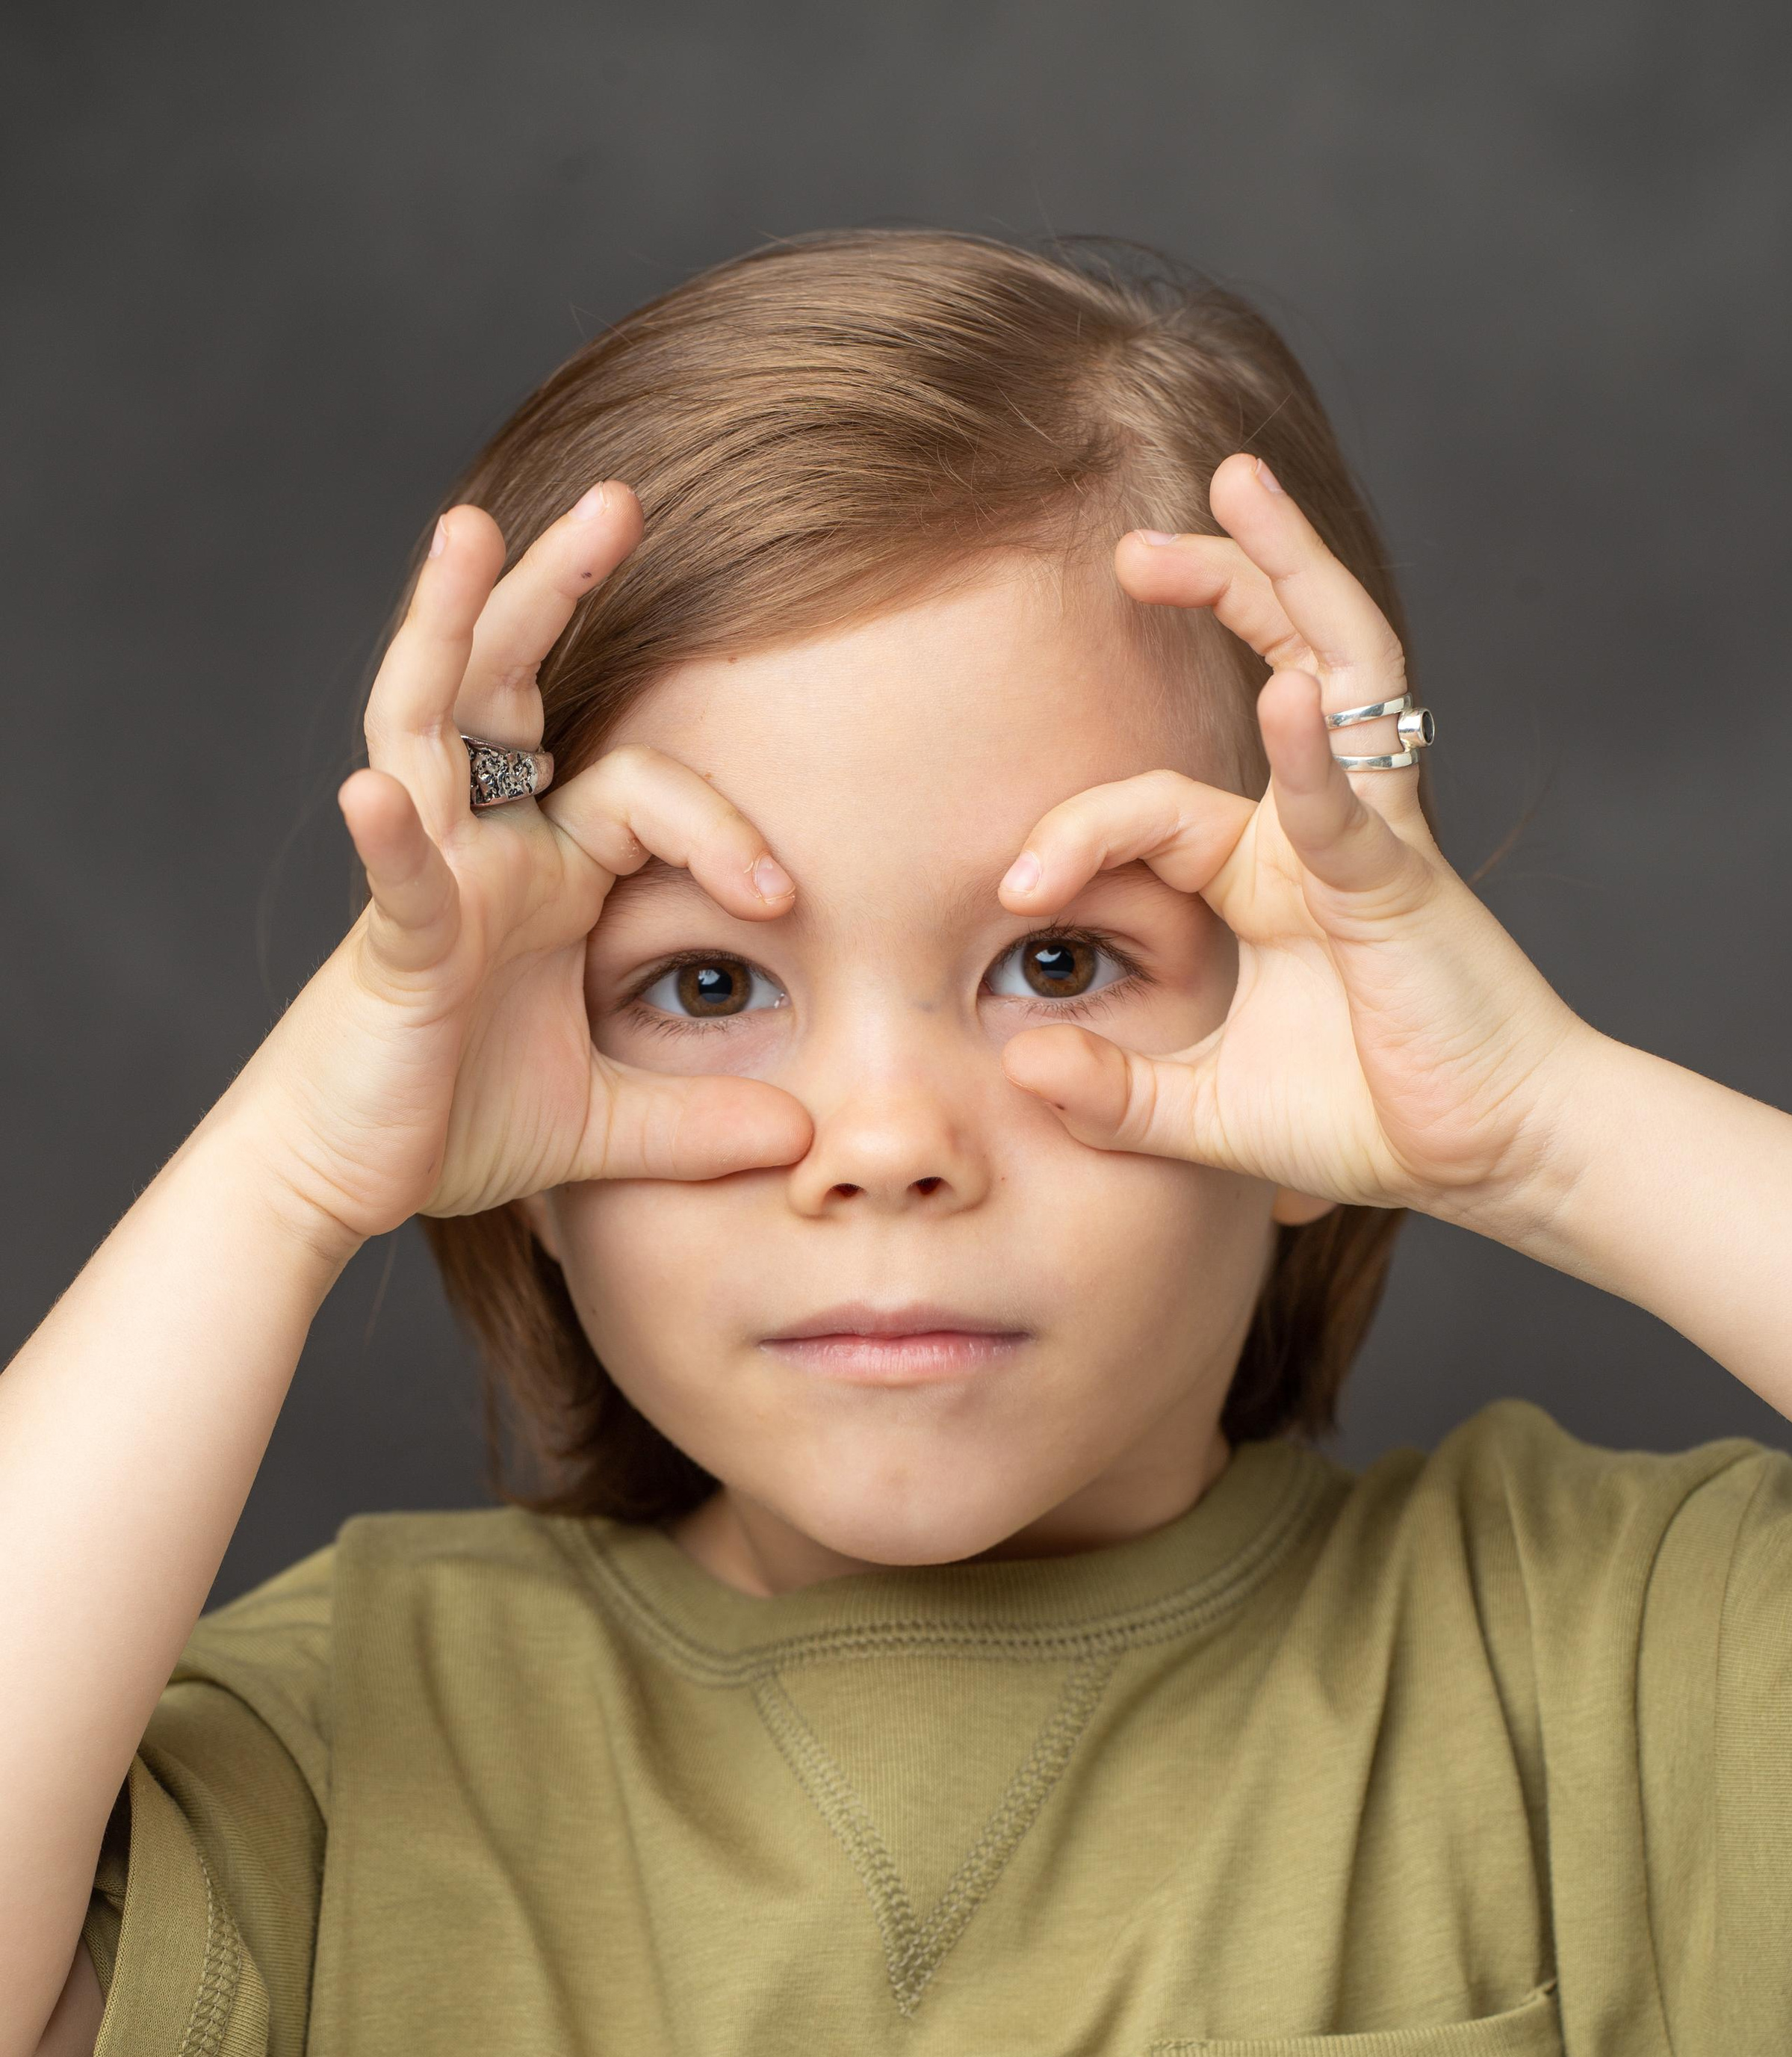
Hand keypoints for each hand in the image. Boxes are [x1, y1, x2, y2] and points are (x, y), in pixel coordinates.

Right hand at [227, 483, 811, 1249]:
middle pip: (513, 685)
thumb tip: (800, 1138)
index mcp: (544, 871)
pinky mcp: (394, 946)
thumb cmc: (452, 1122)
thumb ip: (698, 1123)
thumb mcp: (604, 1125)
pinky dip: (388, 831)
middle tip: (616, 498)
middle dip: (556, 587)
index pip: (645, 791)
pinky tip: (376, 788)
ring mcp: (428, 879)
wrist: (344, 1176)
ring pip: (432, 722)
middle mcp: (483, 848)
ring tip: (469, 532)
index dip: (721, 827)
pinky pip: (395, 873)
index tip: (781, 897)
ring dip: (449, 625)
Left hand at [996, 454, 1590, 1231]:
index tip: (1011, 892)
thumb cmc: (1369, 1116)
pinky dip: (1315, 748)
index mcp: (1267, 871)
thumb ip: (1114, 1094)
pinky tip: (1285, 693)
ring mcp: (1369, 838)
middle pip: (1275, 659)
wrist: (1492, 1153)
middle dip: (1216, 581)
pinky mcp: (1402, 883)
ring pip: (1334, 668)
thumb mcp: (1208, 1115)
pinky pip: (1352, 802)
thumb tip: (1019, 1065)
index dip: (1072, 831)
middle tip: (1134, 546)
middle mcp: (1319, 829)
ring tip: (1236, 486)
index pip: (1151, 806)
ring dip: (1284, 572)